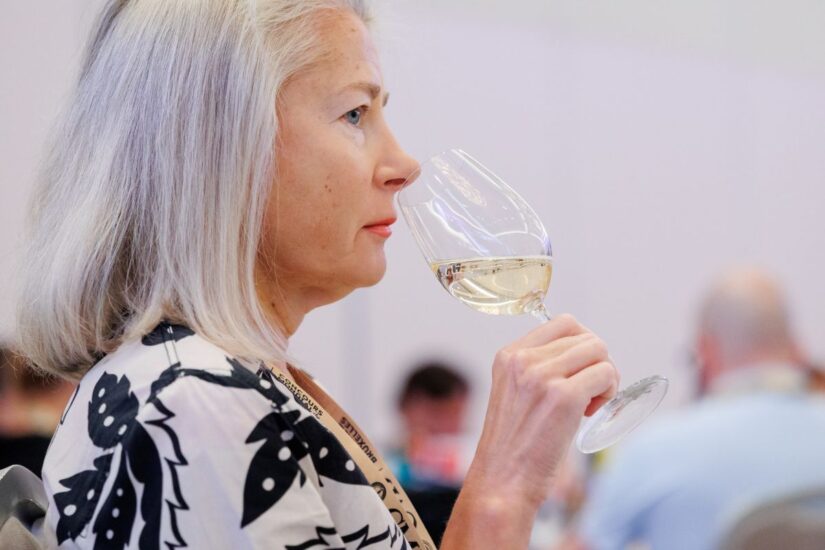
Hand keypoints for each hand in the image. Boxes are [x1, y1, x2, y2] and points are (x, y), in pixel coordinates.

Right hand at [466, 314, 618, 507]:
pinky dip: (608, 393)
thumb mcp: (514, 393)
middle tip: (588, 393)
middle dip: (595, 362)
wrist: (503, 481)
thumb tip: (583, 353)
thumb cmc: (514, 446)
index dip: (582, 346)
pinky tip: (590, 414)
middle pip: (585, 336)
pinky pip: (605, 375)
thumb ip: (537, 368)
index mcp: (509, 355)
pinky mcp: (564, 397)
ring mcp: (542, 376)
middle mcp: (523, 360)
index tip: (579, 372)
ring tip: (589, 404)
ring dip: (605, 377)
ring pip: (599, 351)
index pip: (563, 323)